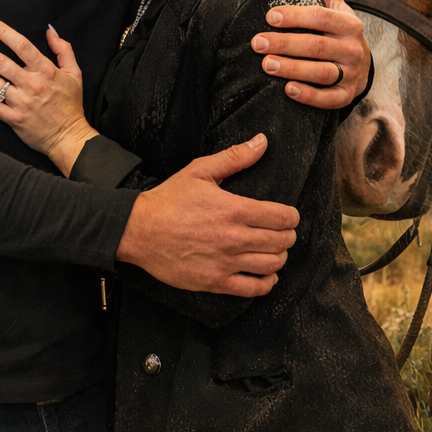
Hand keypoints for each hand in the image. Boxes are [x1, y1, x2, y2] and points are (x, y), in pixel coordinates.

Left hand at [0, 17, 95, 175]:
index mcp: (45, 70)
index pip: (21, 45)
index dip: (2, 31)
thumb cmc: (71, 104)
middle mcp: (30, 84)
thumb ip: (63, 49)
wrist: (69, 138)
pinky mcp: (13, 119)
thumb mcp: (74, 73)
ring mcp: (20, 103)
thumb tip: (49, 29)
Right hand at [116, 134, 299, 295]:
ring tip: (274, 250)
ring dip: (279, 257)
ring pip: (271, 265)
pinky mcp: (215, 282)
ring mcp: (225, 262)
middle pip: (281, 241)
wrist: (139, 230)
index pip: (282, 217)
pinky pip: (253, 289)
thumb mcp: (200, 170)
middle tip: (283, 232)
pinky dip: (267, 283)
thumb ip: (235, 157)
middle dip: (288, 235)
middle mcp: (233, 238)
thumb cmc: (169, 200)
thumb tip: (262, 142)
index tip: (290, 215)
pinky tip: (266, 275)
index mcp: (234, 209)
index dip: (292, 216)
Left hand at [251, 0, 369, 108]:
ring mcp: (352, 73)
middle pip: (317, 46)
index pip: (321, 17)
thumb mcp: (334, 3)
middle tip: (257, 43)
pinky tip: (288, 89)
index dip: (295, 16)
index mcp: (349, 23)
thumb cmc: (339, 29)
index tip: (270, 16)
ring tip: (266, 64)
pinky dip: (309, 96)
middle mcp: (353, 48)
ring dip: (292, 69)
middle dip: (285, 44)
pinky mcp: (347, 95)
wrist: (362, 63)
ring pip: (322, 73)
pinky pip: (329, 100)